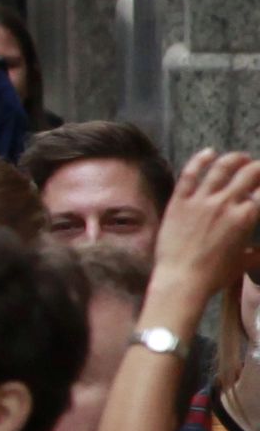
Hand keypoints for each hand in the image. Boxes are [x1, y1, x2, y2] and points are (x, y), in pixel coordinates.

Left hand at [163, 150, 259, 331]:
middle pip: (249, 174)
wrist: (182, 278)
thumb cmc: (214, 275)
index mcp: (246, 218)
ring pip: (221, 168)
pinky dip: (200, 160)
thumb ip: (256, 253)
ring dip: (234, 159)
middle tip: (259, 168)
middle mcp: (226, 203)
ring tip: (241, 158)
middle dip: (258, 168)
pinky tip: (209, 152)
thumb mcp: (242, 263)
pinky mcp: (179, 201)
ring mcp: (201, 200)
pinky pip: (190, 174)